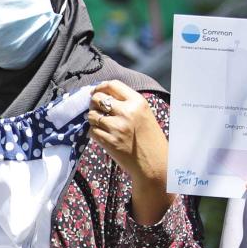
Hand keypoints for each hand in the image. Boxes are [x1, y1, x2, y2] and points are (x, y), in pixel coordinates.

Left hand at [88, 80, 172, 223]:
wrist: (154, 163)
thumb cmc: (149, 137)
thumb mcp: (144, 113)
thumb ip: (126, 102)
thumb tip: (101, 93)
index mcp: (137, 102)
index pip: (112, 85)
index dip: (100, 86)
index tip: (95, 91)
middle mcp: (127, 112)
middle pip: (97, 98)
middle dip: (93, 103)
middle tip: (97, 109)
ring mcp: (117, 127)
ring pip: (91, 115)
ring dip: (93, 119)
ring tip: (102, 124)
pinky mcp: (109, 141)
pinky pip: (92, 130)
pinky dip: (95, 132)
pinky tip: (104, 135)